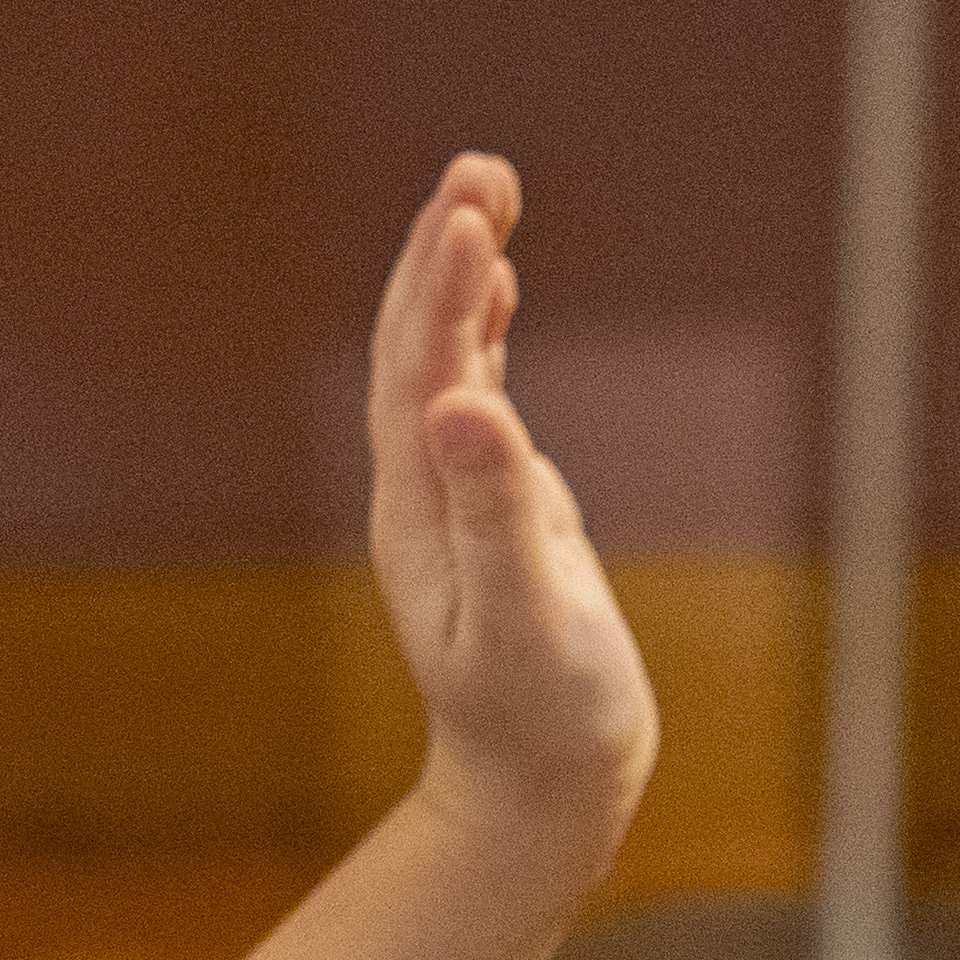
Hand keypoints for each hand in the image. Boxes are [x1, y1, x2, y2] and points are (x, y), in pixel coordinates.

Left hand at [366, 155, 656, 856]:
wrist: (541, 789)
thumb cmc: (544, 719)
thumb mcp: (526, 621)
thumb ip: (495, 515)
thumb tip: (462, 409)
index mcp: (419, 510)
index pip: (420, 375)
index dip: (441, 295)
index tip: (471, 219)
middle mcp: (421, 487)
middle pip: (415, 345)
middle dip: (441, 254)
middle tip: (480, 170)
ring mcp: (455, 490)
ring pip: (441, 356)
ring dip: (456, 272)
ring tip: (484, 188)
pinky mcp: (496, 502)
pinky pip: (474, 389)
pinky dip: (479, 326)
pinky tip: (494, 280)